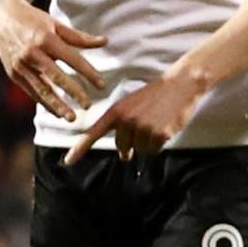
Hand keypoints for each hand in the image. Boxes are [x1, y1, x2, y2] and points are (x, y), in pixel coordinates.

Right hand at [0, 0, 106, 121]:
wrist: (1, 16)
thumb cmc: (32, 19)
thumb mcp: (55, 24)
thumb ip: (79, 37)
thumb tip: (104, 41)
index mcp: (45, 39)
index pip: (72, 59)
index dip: (88, 73)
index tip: (101, 86)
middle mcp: (32, 53)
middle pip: (57, 77)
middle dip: (73, 93)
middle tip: (88, 106)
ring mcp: (21, 65)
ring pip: (42, 89)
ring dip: (57, 105)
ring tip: (70, 118)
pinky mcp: (13, 73)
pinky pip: (31, 91)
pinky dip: (44, 102)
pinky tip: (56, 112)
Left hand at [65, 66, 208, 164]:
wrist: (180, 84)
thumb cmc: (155, 96)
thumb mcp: (131, 105)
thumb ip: (122, 126)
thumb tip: (124, 154)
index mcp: (115, 112)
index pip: (93, 133)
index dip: (79, 149)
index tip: (67, 162)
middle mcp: (125, 120)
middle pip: (122, 148)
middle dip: (133, 144)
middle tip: (145, 126)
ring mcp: (142, 128)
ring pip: (140, 151)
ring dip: (149, 143)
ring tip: (156, 123)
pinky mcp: (158, 134)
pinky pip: (154, 151)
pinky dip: (160, 144)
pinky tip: (165, 127)